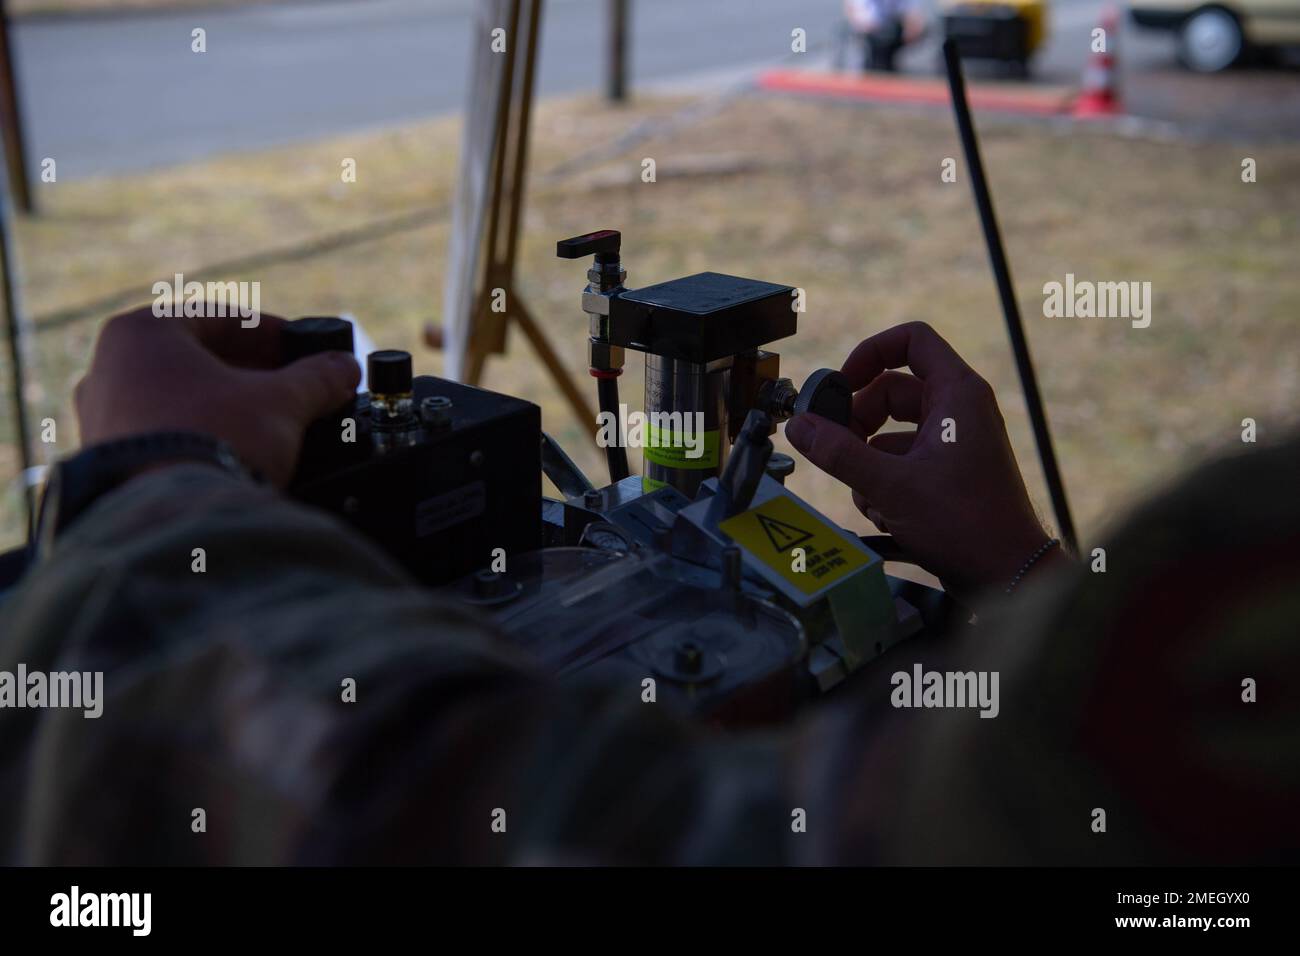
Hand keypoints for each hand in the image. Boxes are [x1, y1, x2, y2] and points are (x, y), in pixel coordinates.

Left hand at [75, 307, 359, 486]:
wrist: (170, 519)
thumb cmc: (217, 440)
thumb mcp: (282, 402)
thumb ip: (316, 378)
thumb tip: (344, 369)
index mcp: (142, 333)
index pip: (220, 319)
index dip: (271, 333)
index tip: (302, 349)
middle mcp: (108, 368)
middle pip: (196, 357)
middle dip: (250, 371)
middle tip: (292, 386)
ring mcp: (101, 417)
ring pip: (177, 396)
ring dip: (225, 404)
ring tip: (269, 423)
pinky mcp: (104, 462)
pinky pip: (162, 433)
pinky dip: (199, 433)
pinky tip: (234, 452)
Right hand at [784, 322, 1058, 602]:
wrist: (1007, 574)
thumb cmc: (967, 525)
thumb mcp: (890, 485)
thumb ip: (839, 452)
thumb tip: (799, 425)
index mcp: (957, 394)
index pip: (911, 340)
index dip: (869, 353)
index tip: (840, 383)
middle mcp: (959, 411)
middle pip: (890, 391)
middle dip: (858, 422)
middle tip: (835, 447)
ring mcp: (954, 442)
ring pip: (892, 433)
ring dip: (868, 462)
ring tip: (870, 495)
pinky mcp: (948, 472)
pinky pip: (903, 461)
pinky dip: (885, 482)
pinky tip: (884, 513)